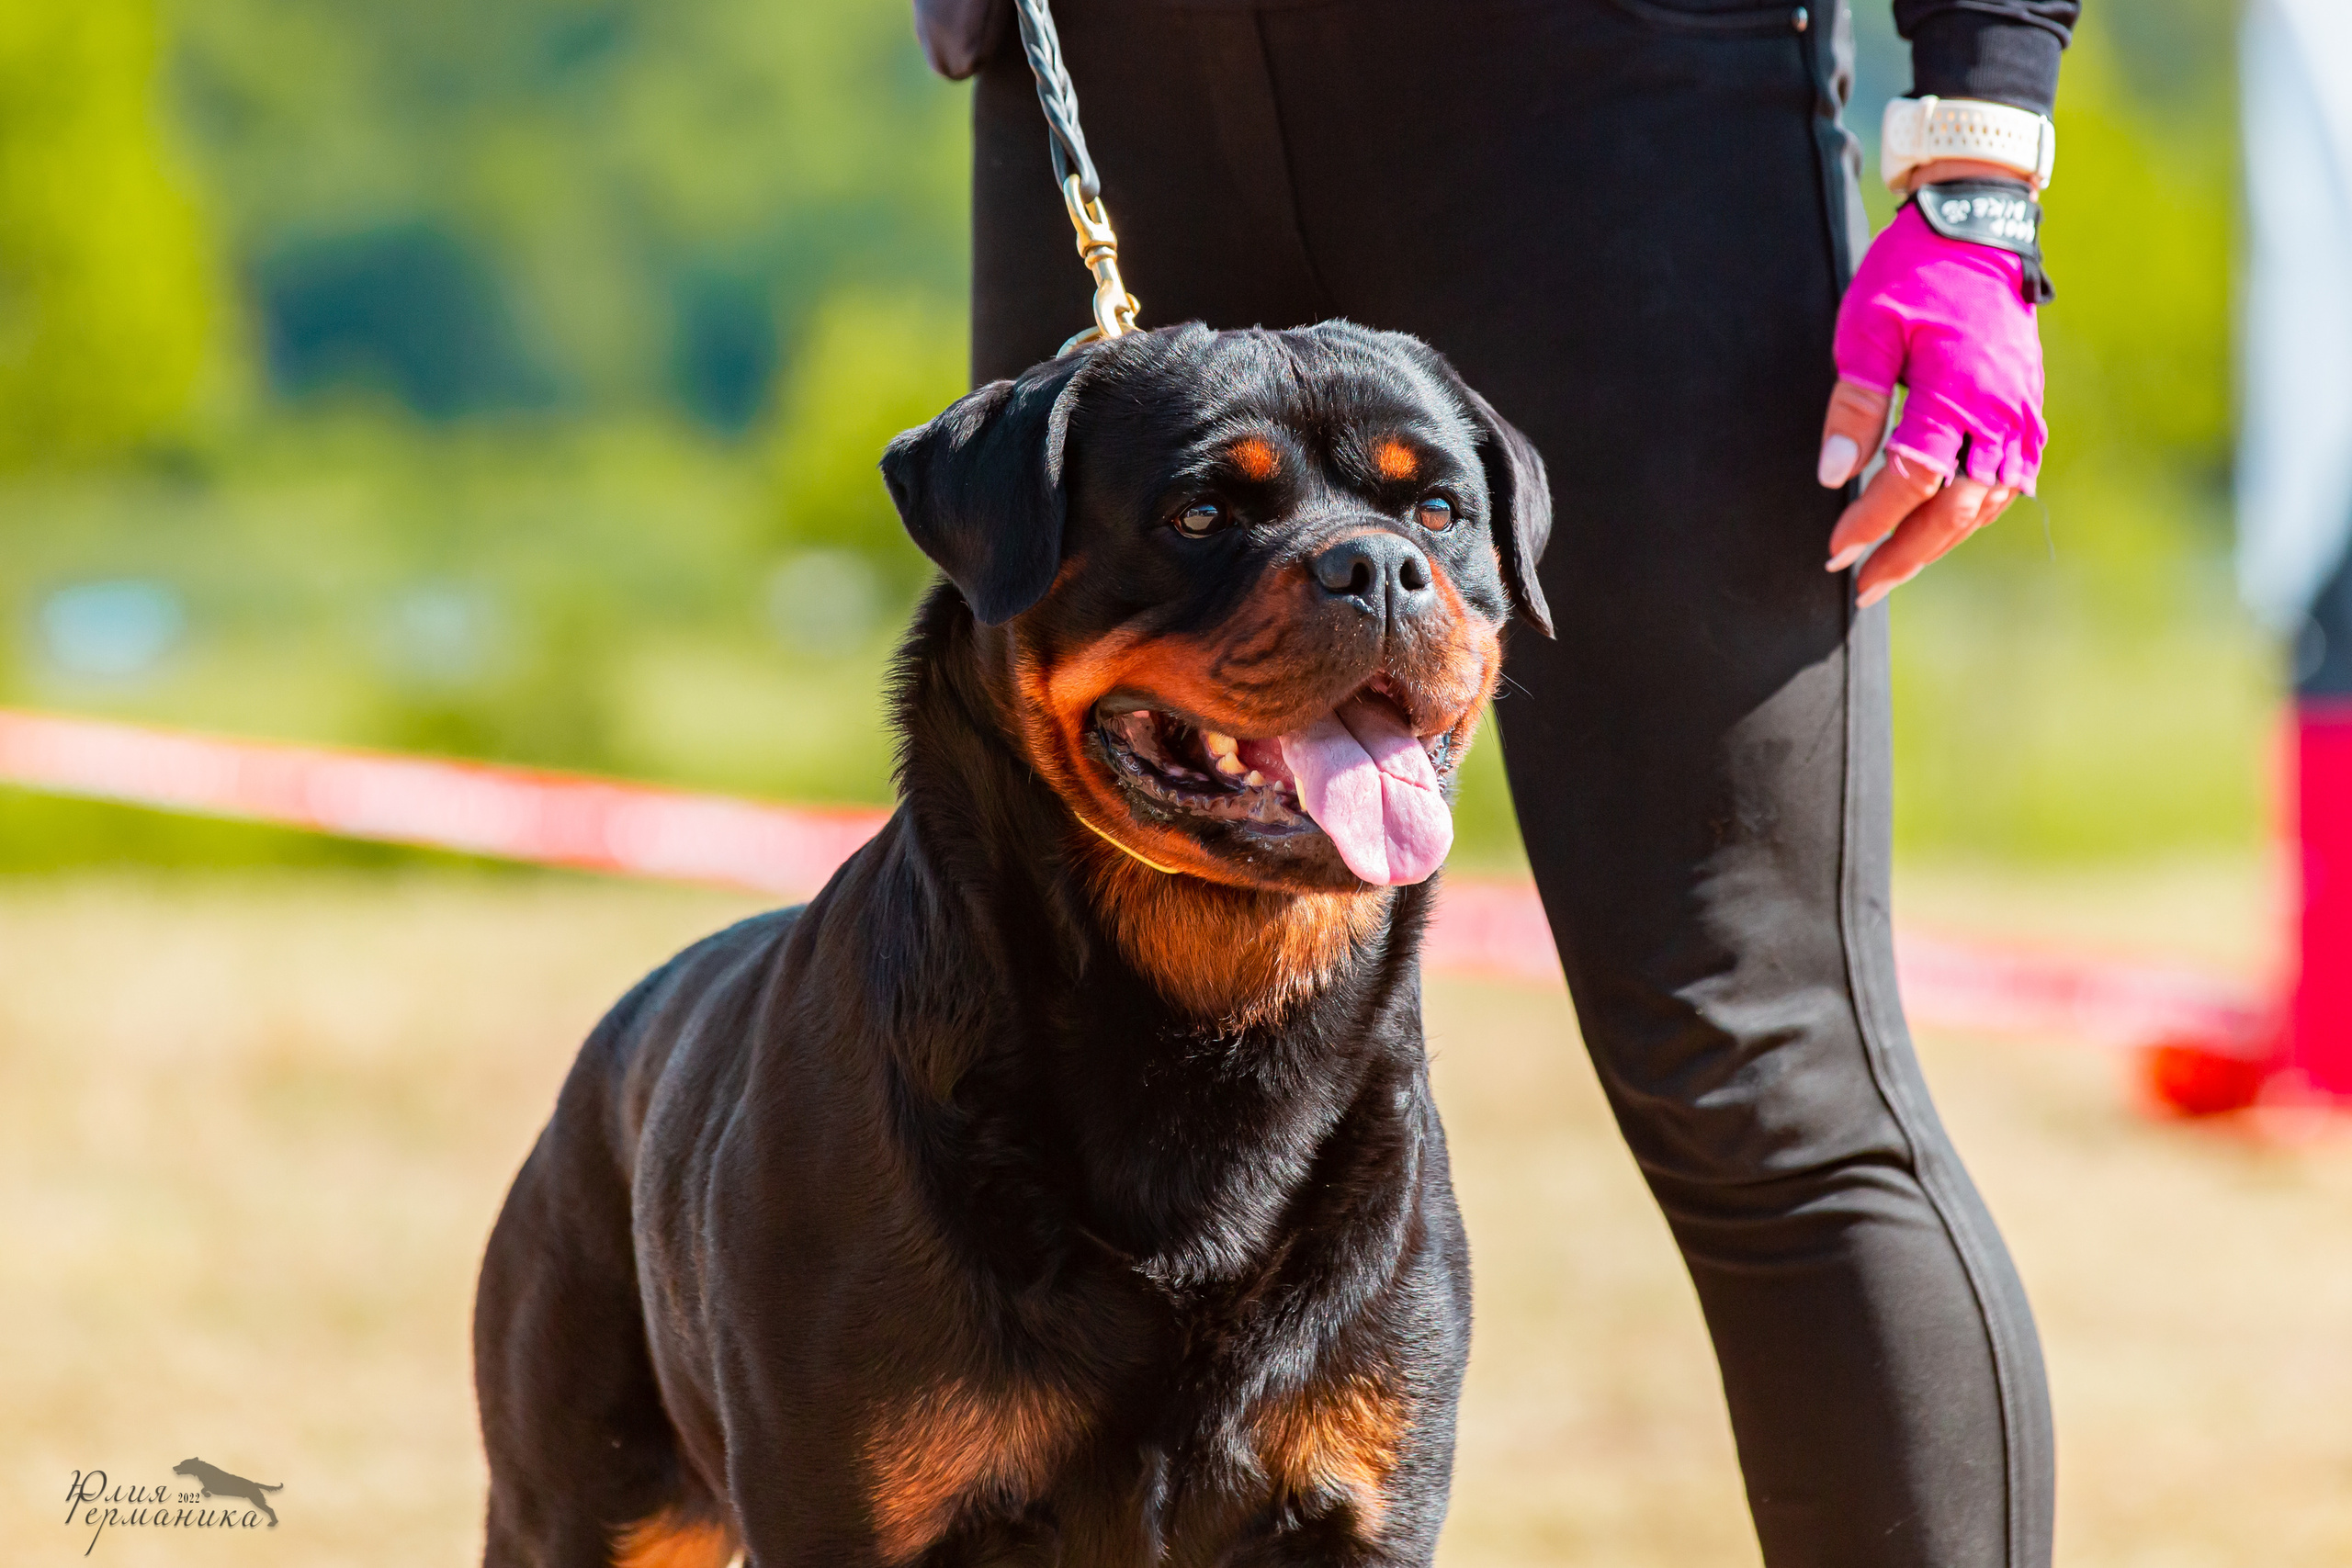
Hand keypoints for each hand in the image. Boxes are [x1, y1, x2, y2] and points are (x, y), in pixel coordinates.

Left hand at [1818, 162, 2048, 606]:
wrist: (1977, 229)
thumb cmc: (1912, 272)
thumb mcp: (1867, 327)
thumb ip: (1853, 403)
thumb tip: (1835, 475)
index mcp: (1957, 388)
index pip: (1912, 478)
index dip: (1872, 521)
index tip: (1835, 548)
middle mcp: (2000, 410)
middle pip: (1957, 508)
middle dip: (1907, 553)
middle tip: (1863, 586)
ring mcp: (2021, 413)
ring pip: (1986, 502)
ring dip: (1940, 542)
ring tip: (1893, 567)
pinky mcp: (2027, 411)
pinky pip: (2008, 481)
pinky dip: (1972, 513)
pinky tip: (1940, 530)